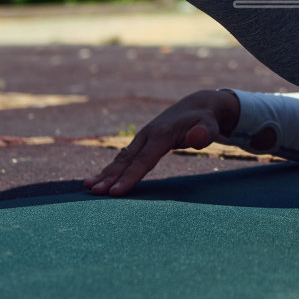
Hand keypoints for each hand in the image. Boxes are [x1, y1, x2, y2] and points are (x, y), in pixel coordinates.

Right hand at [85, 89, 239, 195]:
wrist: (198, 105)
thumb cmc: (205, 120)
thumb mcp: (210, 125)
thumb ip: (205, 132)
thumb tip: (197, 138)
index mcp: (162, 134)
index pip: (143, 160)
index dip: (129, 177)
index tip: (115, 193)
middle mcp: (147, 135)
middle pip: (126, 159)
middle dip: (110, 176)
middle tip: (93, 192)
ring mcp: (143, 137)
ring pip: (122, 158)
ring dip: (105, 173)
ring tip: (88, 187)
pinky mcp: (142, 141)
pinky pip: (125, 157)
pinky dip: (112, 168)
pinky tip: (101, 178)